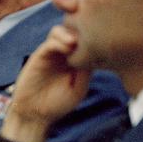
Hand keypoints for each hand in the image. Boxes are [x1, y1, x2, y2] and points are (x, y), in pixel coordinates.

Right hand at [0, 24, 89, 141]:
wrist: (35, 113)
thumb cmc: (58, 104)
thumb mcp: (79, 89)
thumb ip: (86, 71)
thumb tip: (95, 52)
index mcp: (78, 60)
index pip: (88, 39)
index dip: (96, 34)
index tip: (106, 38)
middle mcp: (65, 53)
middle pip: (74, 29)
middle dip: (83, 27)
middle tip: (92, 34)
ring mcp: (51, 54)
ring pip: (61, 30)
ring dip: (71, 32)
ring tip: (78, 42)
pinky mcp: (39, 56)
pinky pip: (49, 43)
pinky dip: (59, 41)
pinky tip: (68, 48)